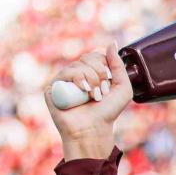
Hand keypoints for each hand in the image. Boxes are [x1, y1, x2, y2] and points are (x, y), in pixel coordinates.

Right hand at [44, 43, 130, 157]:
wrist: (93, 131)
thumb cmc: (107, 113)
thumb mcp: (123, 89)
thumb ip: (119, 66)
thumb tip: (111, 43)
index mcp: (90, 73)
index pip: (95, 55)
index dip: (103, 63)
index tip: (108, 81)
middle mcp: (76, 75)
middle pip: (87, 57)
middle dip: (99, 72)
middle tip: (102, 91)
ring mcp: (64, 82)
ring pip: (78, 65)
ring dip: (91, 78)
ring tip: (94, 95)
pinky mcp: (53, 89)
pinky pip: (65, 73)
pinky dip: (77, 78)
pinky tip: (84, 90)